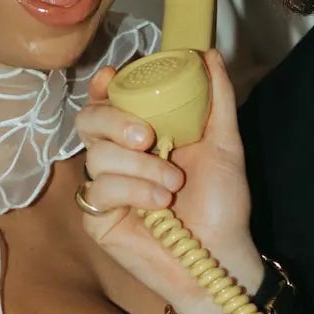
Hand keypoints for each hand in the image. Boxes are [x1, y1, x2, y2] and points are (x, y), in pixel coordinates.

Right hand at [74, 49, 262, 313]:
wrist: (221, 258)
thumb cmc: (224, 205)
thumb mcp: (225, 145)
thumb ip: (217, 100)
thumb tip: (208, 54)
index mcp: (144, 133)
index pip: (109, 100)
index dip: (104, 86)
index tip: (114, 77)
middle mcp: (120, 156)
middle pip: (88, 120)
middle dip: (115, 121)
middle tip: (148, 137)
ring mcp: (106, 187)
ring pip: (96, 155)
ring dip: (139, 166)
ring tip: (172, 184)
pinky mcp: (98, 218)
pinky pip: (99, 190)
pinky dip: (132, 191)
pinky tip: (159, 204)